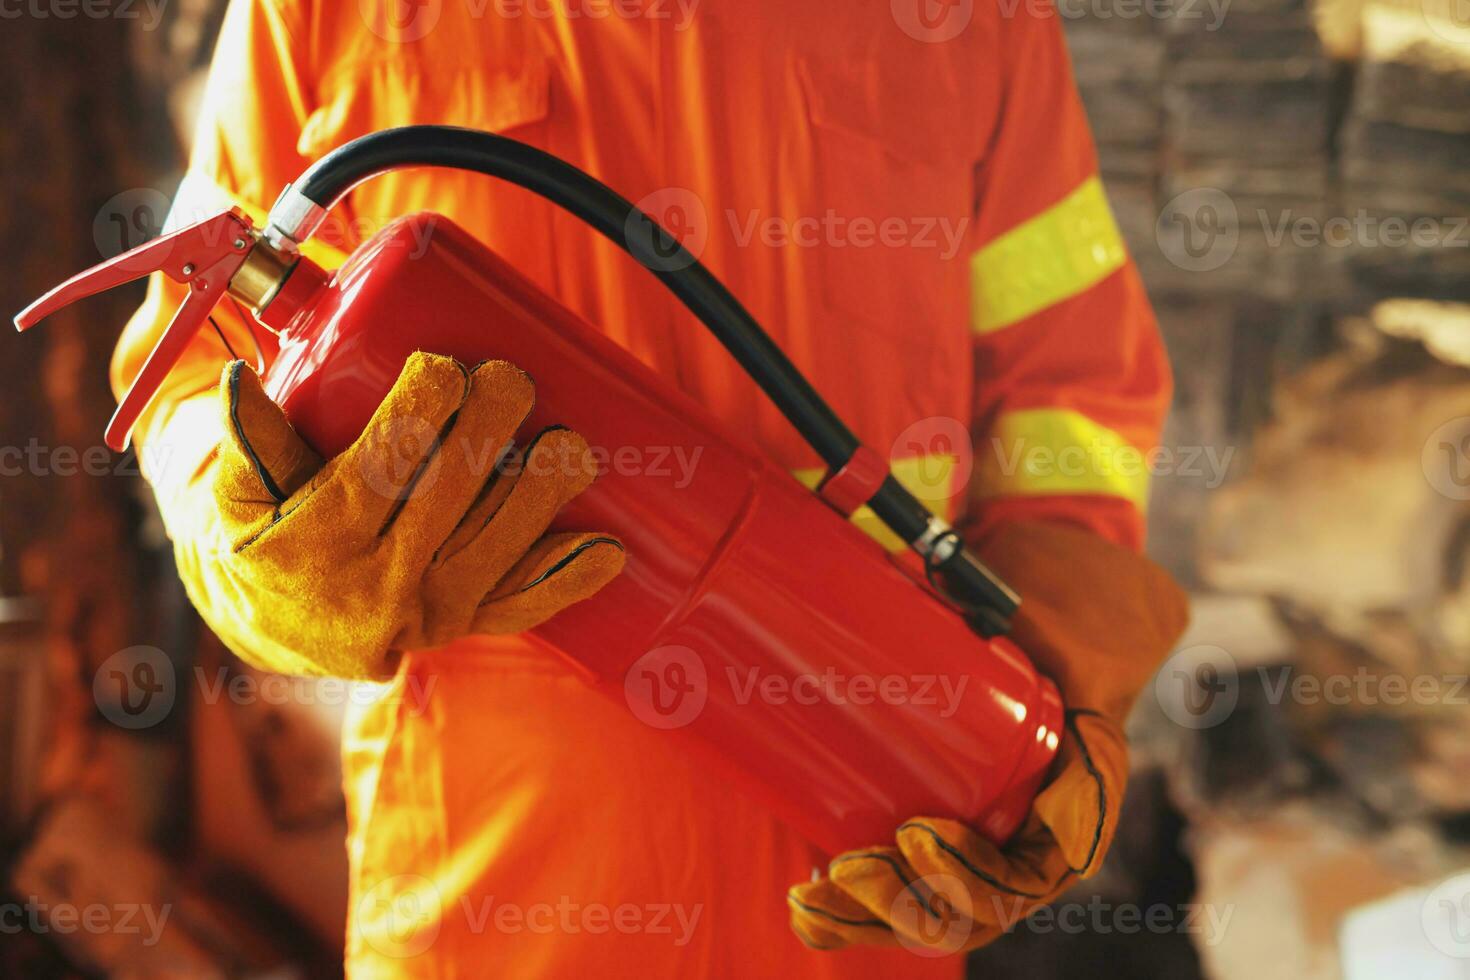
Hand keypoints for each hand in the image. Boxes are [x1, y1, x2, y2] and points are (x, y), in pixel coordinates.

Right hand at [183, 351, 623, 679]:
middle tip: (514, 377)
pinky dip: (565, 580)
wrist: (273, 624)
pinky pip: (519, 607)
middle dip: (487, 432)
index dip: (418, 413)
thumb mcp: (236, 486)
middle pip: (446, 498)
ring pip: (493, 550)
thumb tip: (240, 381)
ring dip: (539, 498)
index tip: (444, 365)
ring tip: (570, 446)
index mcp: (321, 534)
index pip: (378, 465)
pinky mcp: (463, 625)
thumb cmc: (263, 527)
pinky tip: (607, 550)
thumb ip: (246, 433)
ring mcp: (427, 611)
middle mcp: (378, 582)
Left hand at [787, 521, 1186, 954]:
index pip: (1023, 879)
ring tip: (807, 903)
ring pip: (927, 907)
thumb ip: (1050, 644)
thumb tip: (950, 603)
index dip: (969, 877)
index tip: (915, 834)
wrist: (1058, 614)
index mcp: (1074, 810)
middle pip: (966, 909)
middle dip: (899, 903)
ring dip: (865, 918)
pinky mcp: (937, 821)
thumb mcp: (1077, 643)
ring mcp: (980, 839)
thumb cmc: (1068, 627)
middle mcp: (1029, 842)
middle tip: (845, 871)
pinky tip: (808, 904)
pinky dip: (857, 905)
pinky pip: (901, 881)